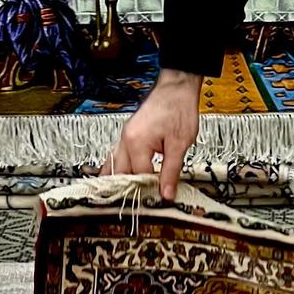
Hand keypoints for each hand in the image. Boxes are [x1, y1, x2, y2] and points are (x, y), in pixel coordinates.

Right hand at [106, 68, 200, 201]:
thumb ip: (171, 171)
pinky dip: (117, 168)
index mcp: (136, 142)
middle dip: (127, 189)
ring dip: (117, 180)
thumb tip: (166, 194)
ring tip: (118, 198)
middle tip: (133, 206)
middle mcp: (125, 140)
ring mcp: (124, 136)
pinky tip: (117, 178)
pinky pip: (117, 155)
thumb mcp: (179, 144)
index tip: (157, 201)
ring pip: (114, 165)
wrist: (176, 88)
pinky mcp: (129, 134)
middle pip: (120, 173)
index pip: (139, 176)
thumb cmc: (178, 110)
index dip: (148, 190)